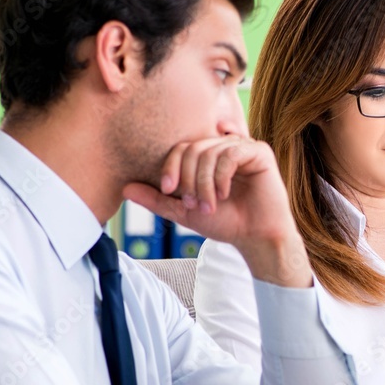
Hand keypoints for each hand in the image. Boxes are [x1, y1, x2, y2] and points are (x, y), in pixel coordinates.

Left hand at [123, 136, 311, 287]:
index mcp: (207, 156)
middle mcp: (224, 147)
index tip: (168, 191)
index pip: (180, 148)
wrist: (256, 238)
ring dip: (204, 184)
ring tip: (209, 205)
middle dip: (189, 179)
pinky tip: (225, 195)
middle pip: (193, 149)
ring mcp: (242, 147)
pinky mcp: (259, 152)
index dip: (170, 167)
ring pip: (209, 153)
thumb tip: (124, 188)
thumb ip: (157, 199)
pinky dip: (221, 177)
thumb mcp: (183, 212)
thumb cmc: (225, 223)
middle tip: (194, 205)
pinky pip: (230, 154)